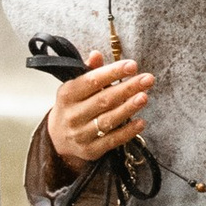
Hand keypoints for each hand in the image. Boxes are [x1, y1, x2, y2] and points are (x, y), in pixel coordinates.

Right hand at [44, 48, 152, 176]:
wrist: (57, 138)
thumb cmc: (73, 105)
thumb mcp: (75, 87)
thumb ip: (89, 71)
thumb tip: (96, 55)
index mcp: (67, 94)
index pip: (91, 81)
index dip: (113, 72)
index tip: (132, 65)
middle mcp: (72, 115)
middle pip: (103, 100)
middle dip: (127, 88)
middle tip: (148, 79)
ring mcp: (80, 134)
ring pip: (108, 120)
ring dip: (128, 108)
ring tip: (144, 97)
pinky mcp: (90, 150)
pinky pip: (112, 141)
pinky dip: (127, 132)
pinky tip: (141, 122)